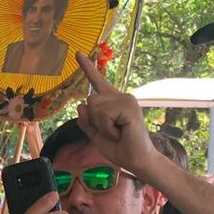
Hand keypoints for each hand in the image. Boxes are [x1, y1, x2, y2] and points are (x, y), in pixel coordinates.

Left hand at [75, 52, 159, 173]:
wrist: (136, 160)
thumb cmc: (118, 147)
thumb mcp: (95, 134)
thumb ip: (86, 121)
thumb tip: (81, 106)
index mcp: (112, 101)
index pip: (97, 81)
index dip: (87, 67)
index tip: (78, 53)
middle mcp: (120, 96)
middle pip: (90, 100)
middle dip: (94, 120)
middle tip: (111, 132)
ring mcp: (126, 99)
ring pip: (95, 106)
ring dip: (101, 126)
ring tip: (117, 132)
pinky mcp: (129, 106)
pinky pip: (104, 115)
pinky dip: (107, 128)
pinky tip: (120, 132)